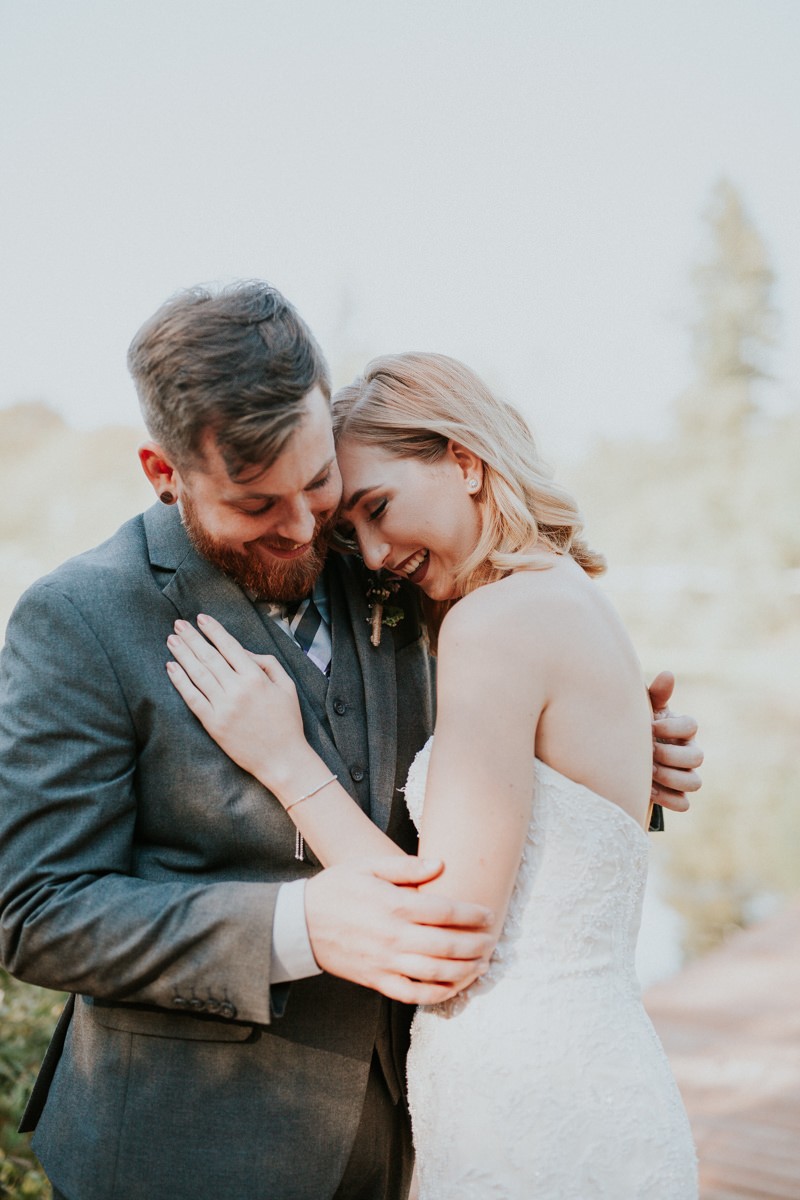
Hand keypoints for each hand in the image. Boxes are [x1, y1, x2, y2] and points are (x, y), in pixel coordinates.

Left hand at [166, 614, 310, 787]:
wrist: (282, 759)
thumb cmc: (287, 721)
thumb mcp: (287, 686)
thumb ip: (267, 663)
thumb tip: (243, 651)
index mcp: (257, 677)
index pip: (229, 647)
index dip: (213, 630)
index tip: (201, 618)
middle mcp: (237, 689)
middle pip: (209, 657)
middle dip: (192, 638)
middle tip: (178, 624)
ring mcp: (223, 707)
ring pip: (198, 674)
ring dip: (183, 654)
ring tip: (172, 640)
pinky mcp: (213, 724)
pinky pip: (192, 698)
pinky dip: (180, 681)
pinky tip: (171, 667)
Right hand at [305, 856, 495, 1004]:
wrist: (298, 924)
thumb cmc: (335, 889)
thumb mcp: (366, 866)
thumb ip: (405, 866)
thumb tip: (440, 864)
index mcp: (394, 904)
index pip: (445, 910)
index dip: (472, 913)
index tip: (489, 913)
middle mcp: (394, 936)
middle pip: (448, 944)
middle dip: (476, 944)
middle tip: (493, 940)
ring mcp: (386, 962)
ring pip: (436, 972)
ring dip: (465, 970)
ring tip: (482, 964)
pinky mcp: (377, 981)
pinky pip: (413, 994)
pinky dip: (437, 994)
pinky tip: (453, 987)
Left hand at [647, 671, 703, 811]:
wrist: (621, 754)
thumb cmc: (636, 727)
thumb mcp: (643, 709)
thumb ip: (656, 694)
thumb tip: (668, 674)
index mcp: (682, 729)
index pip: (691, 725)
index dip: (671, 728)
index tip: (650, 728)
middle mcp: (689, 752)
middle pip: (697, 757)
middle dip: (670, 755)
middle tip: (648, 753)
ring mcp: (685, 775)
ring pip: (695, 783)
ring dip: (670, 778)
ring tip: (648, 772)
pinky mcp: (676, 796)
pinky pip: (684, 805)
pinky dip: (667, 798)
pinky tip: (647, 789)